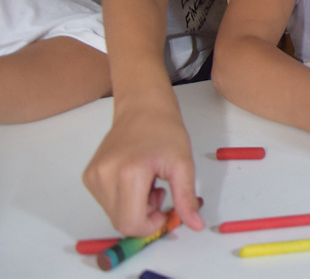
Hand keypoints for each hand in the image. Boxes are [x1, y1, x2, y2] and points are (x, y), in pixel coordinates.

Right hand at [83, 100, 202, 236]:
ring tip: (149, 183)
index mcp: (129, 173)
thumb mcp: (184, 164)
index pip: (131, 223)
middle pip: (121, 222)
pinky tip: (136, 180)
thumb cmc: (166, 131)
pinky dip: (124, 200)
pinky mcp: (89, 176)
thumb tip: (196, 226)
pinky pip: (107, 202)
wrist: (143, 108)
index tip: (164, 211)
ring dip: (135, 208)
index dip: (150, 226)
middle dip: (144, 216)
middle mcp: (104, 176)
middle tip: (160, 192)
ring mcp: (93, 176)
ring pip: (114, 214)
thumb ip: (186, 198)